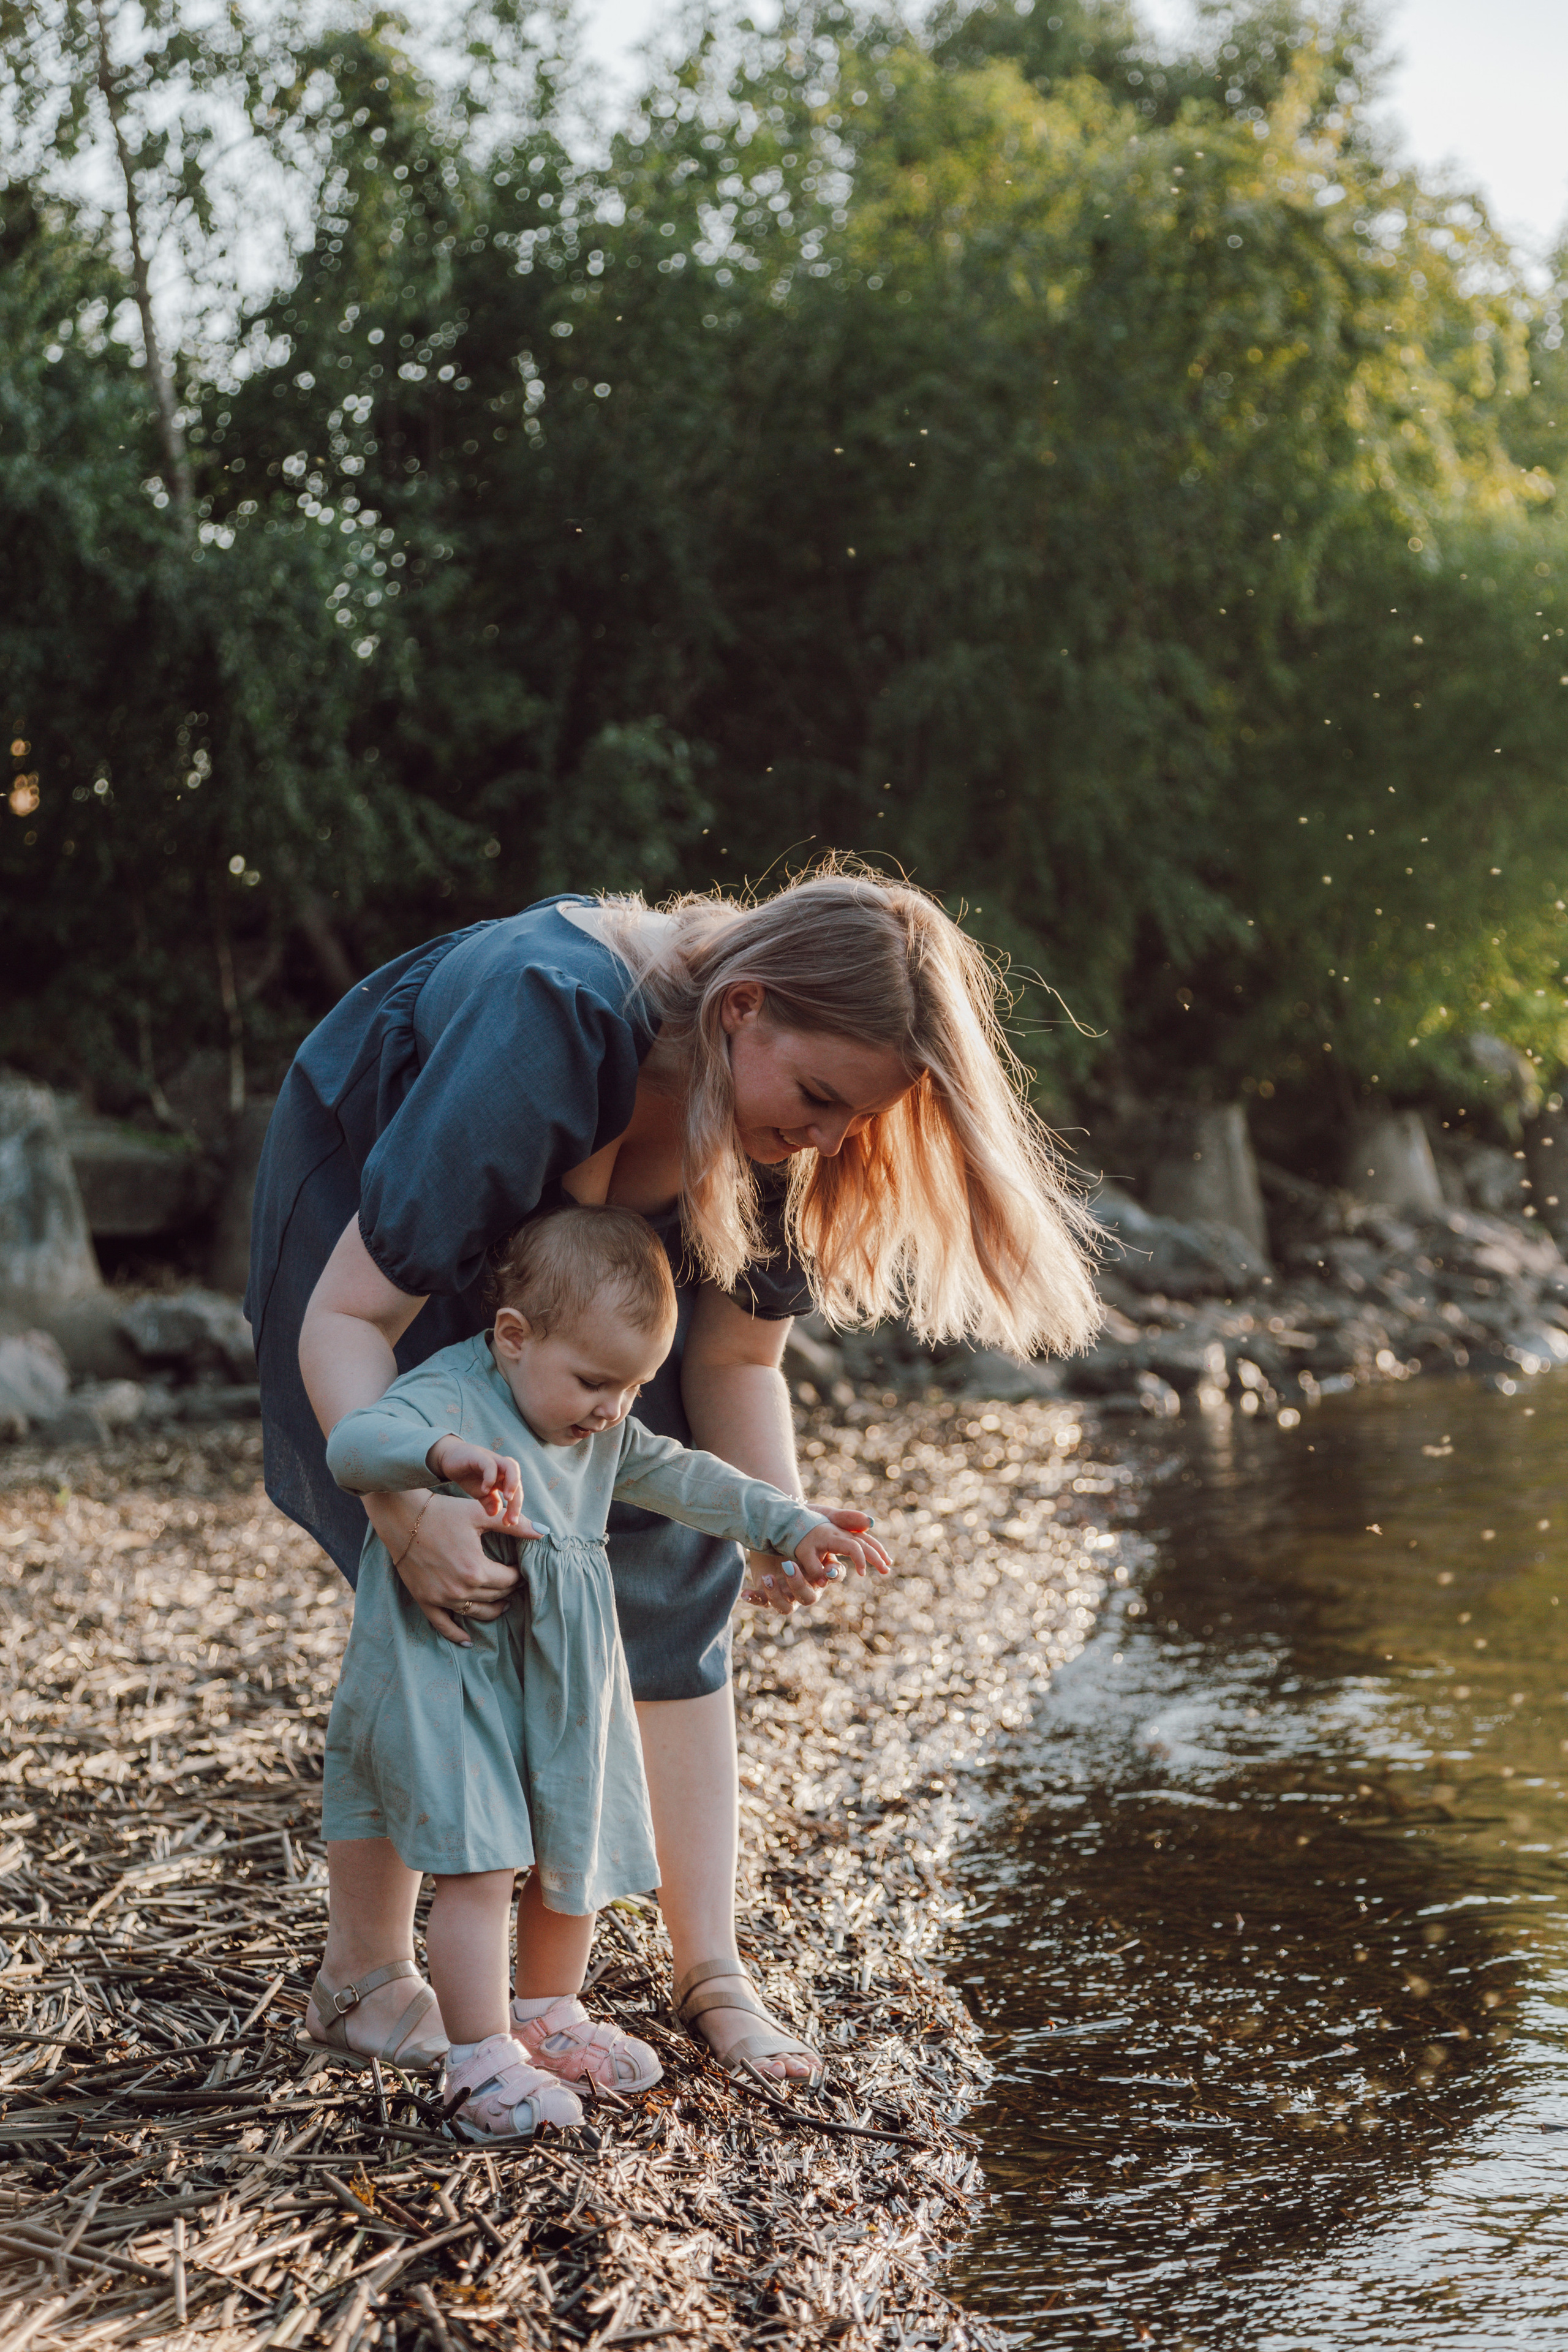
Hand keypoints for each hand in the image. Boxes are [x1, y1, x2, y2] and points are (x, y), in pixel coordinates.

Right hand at [366, 1489, 538, 1646]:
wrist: (402, 1518)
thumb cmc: (443, 1513)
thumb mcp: (479, 1515)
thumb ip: (514, 1525)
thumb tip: (544, 1533)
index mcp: (476, 1569)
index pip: (508, 1580)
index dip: (519, 1575)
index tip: (522, 1570)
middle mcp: (460, 1589)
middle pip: (495, 1597)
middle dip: (509, 1590)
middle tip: (515, 1584)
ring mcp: (442, 1598)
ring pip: (476, 1613)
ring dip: (493, 1611)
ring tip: (503, 1605)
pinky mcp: (426, 1601)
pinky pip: (444, 1625)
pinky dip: (457, 1635)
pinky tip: (468, 1641)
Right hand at [427, 1435, 530, 1531]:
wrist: (450, 1458)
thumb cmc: (468, 1475)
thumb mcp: (479, 1493)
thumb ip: (489, 1502)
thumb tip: (495, 1513)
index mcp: (504, 1478)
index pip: (516, 1493)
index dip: (515, 1508)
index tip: (509, 1523)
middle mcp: (502, 1468)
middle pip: (518, 1482)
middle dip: (517, 1502)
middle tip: (511, 1519)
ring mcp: (492, 1460)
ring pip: (511, 1467)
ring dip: (512, 1483)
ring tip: (507, 1499)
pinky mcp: (479, 1456)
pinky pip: (490, 1464)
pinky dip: (490, 1477)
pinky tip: (484, 1490)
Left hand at [742, 1509, 890, 1614]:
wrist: (773, 1522)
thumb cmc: (801, 1521)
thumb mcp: (821, 1515)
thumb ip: (844, 1518)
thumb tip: (870, 1522)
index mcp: (820, 1571)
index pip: (832, 1578)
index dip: (830, 1577)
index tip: (826, 1570)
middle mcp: (806, 1584)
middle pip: (808, 1597)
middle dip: (797, 1584)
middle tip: (787, 1566)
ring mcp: (786, 1590)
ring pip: (785, 1607)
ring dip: (775, 1594)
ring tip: (766, 1576)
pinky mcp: (766, 1590)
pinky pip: (761, 1602)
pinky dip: (754, 1597)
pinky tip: (745, 1592)